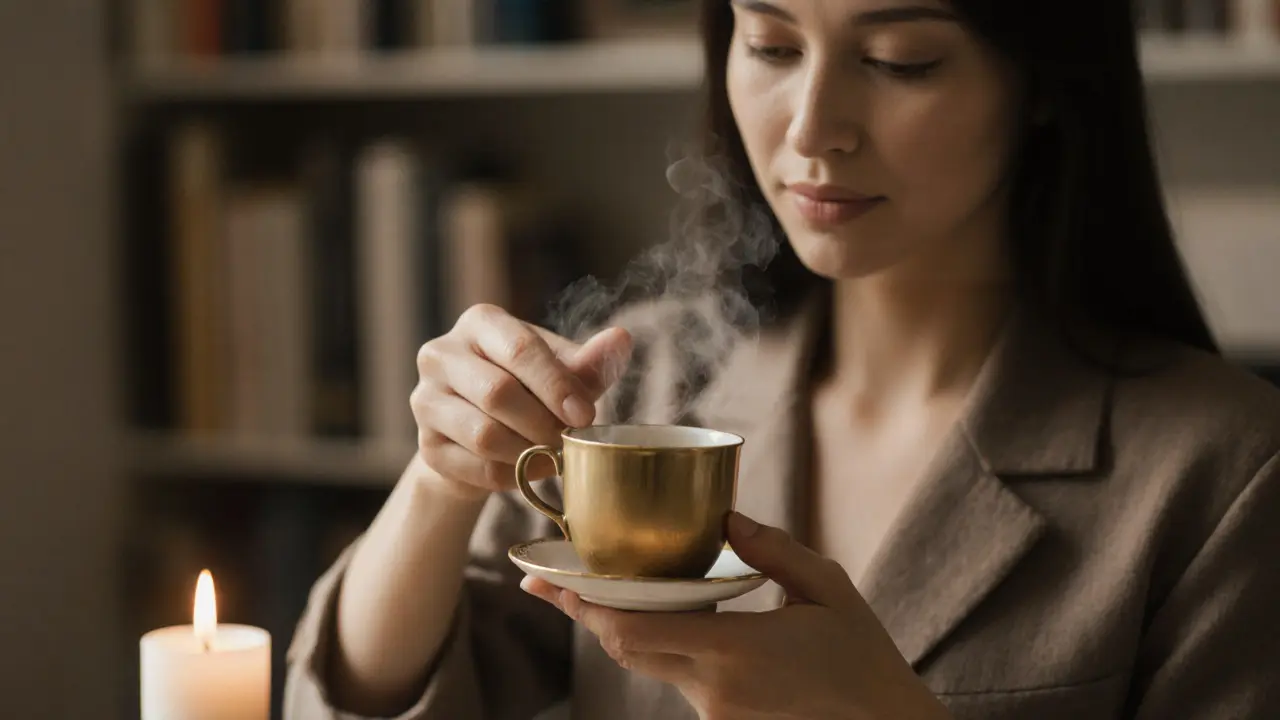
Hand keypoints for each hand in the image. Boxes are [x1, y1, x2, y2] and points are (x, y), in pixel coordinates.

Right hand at [411, 304, 632, 500]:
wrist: (484, 434)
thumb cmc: (530, 390)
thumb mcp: (562, 371)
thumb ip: (589, 362)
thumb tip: (620, 340)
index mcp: (481, 323)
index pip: (520, 349)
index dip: (556, 386)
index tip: (585, 416)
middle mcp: (442, 354)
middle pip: (497, 392)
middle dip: (543, 423)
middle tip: (569, 442)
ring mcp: (425, 400)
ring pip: (483, 435)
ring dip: (528, 452)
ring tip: (552, 457)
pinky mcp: (426, 447)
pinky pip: (475, 468)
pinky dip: (511, 476)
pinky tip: (527, 471)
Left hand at [522, 512, 951, 719]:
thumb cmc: (863, 657)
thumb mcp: (827, 588)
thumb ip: (773, 551)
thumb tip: (725, 516)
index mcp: (735, 650)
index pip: (633, 632)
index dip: (583, 607)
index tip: (547, 581)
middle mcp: (713, 688)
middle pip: (624, 649)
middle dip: (584, 614)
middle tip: (550, 581)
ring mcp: (714, 711)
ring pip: (649, 661)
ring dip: (624, 626)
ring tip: (599, 588)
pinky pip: (677, 674)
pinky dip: (661, 643)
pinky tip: (663, 614)